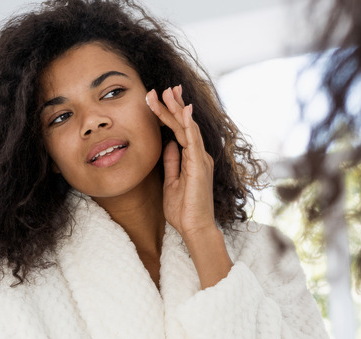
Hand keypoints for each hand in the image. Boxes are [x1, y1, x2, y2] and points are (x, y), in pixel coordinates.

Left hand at [146, 86, 216, 239]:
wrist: (194, 228)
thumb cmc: (183, 210)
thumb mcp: (171, 182)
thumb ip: (171, 162)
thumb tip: (167, 144)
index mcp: (192, 159)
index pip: (179, 130)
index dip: (170, 114)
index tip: (159, 98)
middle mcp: (199, 155)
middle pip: (184, 124)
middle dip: (173, 105)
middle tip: (161, 88)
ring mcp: (201, 159)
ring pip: (188, 128)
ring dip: (177, 109)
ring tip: (167, 92)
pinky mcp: (200, 166)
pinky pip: (194, 141)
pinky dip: (188, 125)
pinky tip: (183, 110)